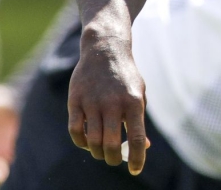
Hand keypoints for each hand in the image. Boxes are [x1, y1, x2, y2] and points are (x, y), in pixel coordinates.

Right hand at [67, 31, 149, 174]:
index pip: (137, 137)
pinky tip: (87, 142)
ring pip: (93, 141)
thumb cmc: (125, 77)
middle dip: (114, 158)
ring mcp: (93, 101)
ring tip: (102, 152)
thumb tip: (144, 147)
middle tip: (115, 159)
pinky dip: (81, 142)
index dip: (137, 158)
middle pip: (111, 144)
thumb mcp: (138, 93)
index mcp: (133, 101)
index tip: (136, 170)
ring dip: (97, 153)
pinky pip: (75, 131)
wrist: (105, 49)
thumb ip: (139, 119)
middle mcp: (113, 102)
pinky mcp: (75, 100)